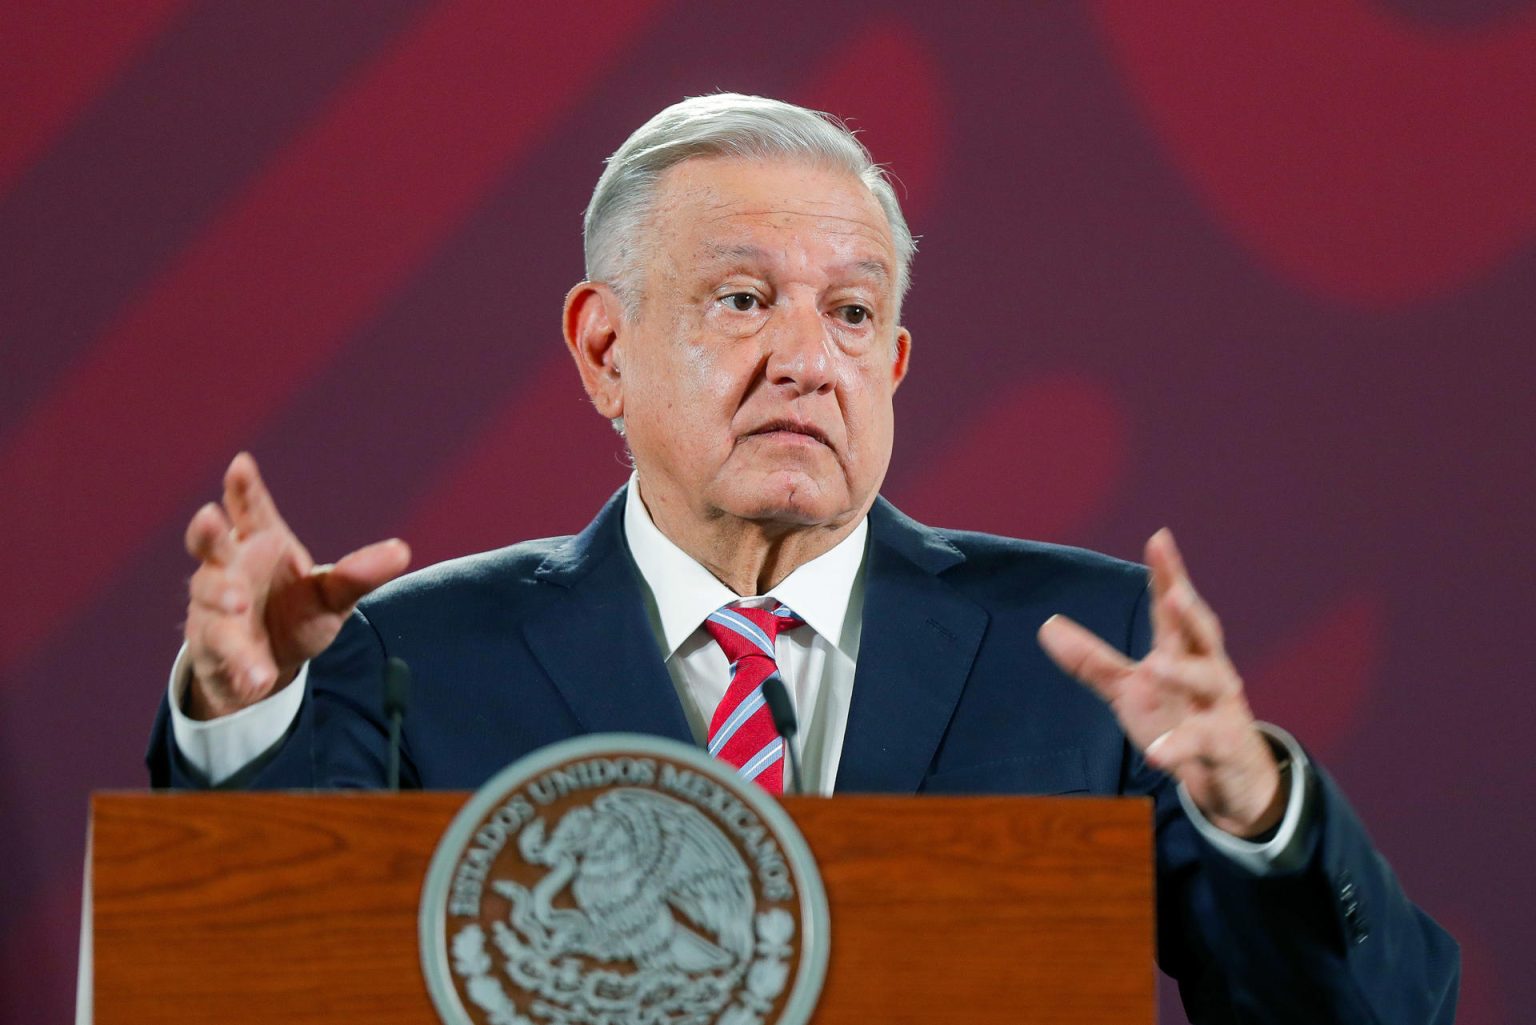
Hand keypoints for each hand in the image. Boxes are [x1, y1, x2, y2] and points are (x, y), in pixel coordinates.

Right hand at [181, 453, 410, 719]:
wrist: (267, 665)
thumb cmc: (295, 613)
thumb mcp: (332, 597)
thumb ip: (358, 574)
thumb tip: (402, 550)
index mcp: (259, 544)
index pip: (249, 510)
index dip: (243, 487)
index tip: (242, 463)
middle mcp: (229, 568)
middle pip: (209, 543)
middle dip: (206, 530)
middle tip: (209, 517)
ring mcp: (214, 605)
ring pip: (209, 595)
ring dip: (221, 597)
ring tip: (237, 604)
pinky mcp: (212, 645)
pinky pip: (221, 651)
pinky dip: (239, 662)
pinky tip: (256, 675)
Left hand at [1037, 529, 1284, 837]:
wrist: (1231, 777)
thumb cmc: (1180, 719)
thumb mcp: (1131, 690)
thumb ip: (1092, 660)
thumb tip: (1046, 625)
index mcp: (1186, 652)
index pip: (1173, 609)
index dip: (1168, 574)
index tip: (1159, 539)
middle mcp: (1210, 671)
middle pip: (1203, 635)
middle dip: (1190, 613)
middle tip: (1174, 593)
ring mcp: (1221, 709)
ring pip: (1209, 684)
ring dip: (1185, 674)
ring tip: (1157, 666)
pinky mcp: (1224, 747)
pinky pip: (1202, 744)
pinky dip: (1179, 747)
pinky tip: (1156, 753)